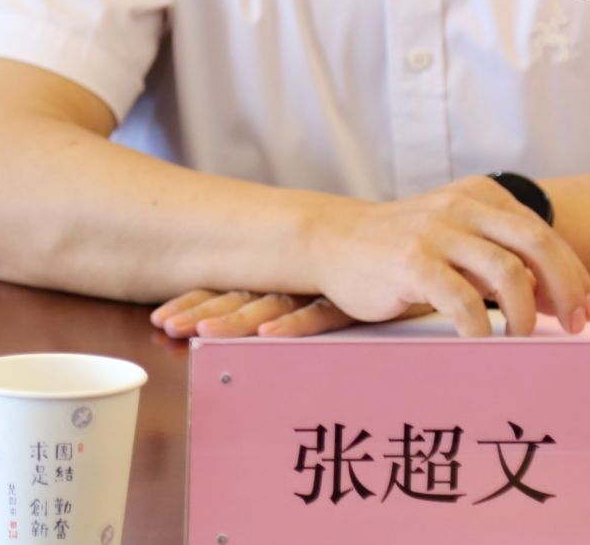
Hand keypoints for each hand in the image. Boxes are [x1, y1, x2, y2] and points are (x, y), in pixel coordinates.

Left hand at [151, 290, 364, 338]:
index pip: (234, 285)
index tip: (161, 317)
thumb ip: (293, 295)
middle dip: (202, 309)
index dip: (197, 298)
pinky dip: (295, 325)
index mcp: (286, 271)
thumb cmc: (374, 271)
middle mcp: (299, 276)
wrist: (427, 253)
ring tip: (204, 332)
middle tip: (166, 325)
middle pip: (242, 294)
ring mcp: (325, 286)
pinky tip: (269, 337)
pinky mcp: (355, 298)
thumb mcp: (325, 282)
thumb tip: (255, 318)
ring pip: (273, 304)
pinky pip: (320, 312)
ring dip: (238, 319)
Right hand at [297, 175, 589, 337]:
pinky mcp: (411, 262)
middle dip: (566, 288)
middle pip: (537, 244)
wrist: (334, 240)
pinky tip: (482, 344)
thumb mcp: (458, 239)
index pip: (544, 234)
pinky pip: (462, 300)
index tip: (588, 309)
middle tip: (575, 326)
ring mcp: (436, 232)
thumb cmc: (404, 249)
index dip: (574, 274)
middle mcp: (462, 206)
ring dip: (524, 313)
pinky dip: (481, 328)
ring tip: (521, 338)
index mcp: (481, 196)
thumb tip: (555, 296)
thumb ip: (503, 258)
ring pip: (507, 272)